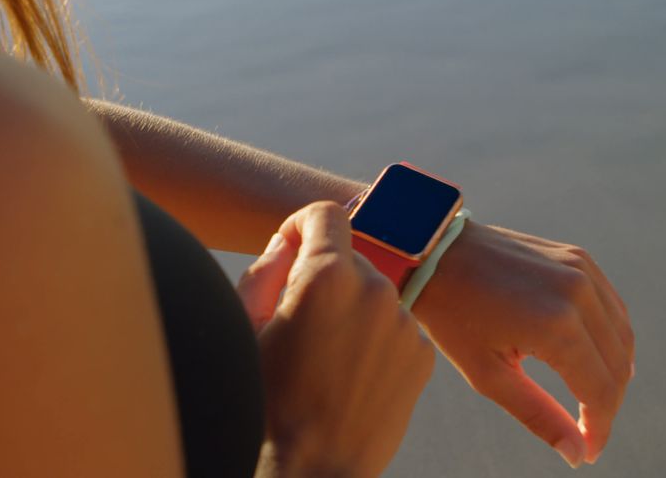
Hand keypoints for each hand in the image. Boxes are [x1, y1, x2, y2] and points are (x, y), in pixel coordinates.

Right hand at [238, 202, 434, 476]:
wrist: (307, 471)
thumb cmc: (262, 401)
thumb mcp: (243, 326)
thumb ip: (265, 271)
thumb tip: (286, 245)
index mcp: (326, 276)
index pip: (325, 213)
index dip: (301, 225)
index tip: (290, 249)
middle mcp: (374, 290)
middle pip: (349, 256)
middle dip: (323, 275)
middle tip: (295, 321)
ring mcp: (403, 324)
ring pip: (373, 293)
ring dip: (349, 308)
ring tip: (322, 357)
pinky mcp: (421, 356)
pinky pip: (394, 326)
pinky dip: (373, 339)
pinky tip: (348, 375)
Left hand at [412, 222, 633, 467]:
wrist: (432, 252)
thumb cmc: (451, 315)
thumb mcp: (487, 374)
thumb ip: (538, 415)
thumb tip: (577, 454)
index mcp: (557, 326)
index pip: (600, 391)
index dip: (599, 428)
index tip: (587, 453)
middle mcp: (579, 294)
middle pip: (617, 366)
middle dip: (607, 405)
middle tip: (586, 431)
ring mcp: (582, 270)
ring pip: (622, 335)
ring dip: (614, 372)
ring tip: (592, 399)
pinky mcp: (578, 257)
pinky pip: (611, 306)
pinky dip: (610, 336)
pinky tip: (594, 357)